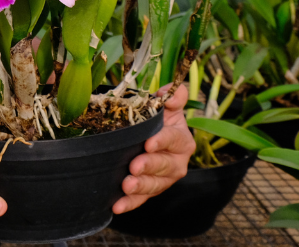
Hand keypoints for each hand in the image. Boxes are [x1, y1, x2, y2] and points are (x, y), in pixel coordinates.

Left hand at [112, 84, 193, 213]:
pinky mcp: (150, 191)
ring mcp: (164, 179)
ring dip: (140, 187)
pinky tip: (117, 205)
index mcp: (181, 140)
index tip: (148, 143)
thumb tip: (170, 93)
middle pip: (165, 166)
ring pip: (155, 185)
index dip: (162, 141)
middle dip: (149, 166)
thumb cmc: (157, 119)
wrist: (150, 136)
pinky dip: (130, 203)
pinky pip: (141, 200)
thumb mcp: (166, 106)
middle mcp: (177, 162)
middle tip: (134, 166)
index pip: (174, 140)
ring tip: (126, 185)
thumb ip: (172, 97)